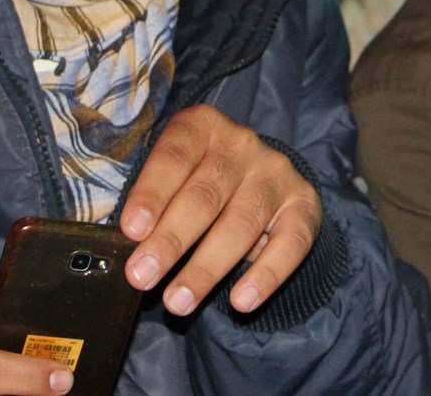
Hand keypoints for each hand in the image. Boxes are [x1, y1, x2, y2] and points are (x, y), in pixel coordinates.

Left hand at [118, 104, 321, 315]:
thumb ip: (152, 201)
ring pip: (242, 223)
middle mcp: (242, 145)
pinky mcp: (304, 206)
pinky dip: (266, 275)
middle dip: (171, 240)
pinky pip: (290, 244)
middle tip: (142, 276)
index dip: (152, 193)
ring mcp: (276, 174)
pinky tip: (241, 301)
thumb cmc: (197, 181)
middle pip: (205, 194)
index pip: (174, 156)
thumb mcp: (172, 176)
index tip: (131, 230)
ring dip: (207, 267)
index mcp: (202, 127)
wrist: (260, 180)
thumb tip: (127, 244)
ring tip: (178, 302)